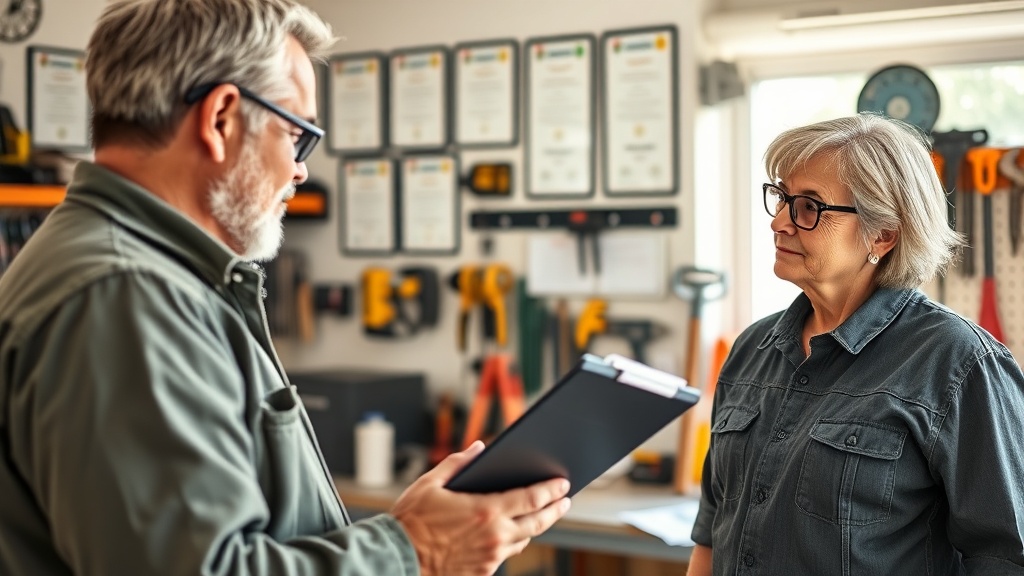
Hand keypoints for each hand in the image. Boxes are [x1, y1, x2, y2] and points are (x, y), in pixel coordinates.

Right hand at [390, 441, 570, 575]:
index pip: (531, 498)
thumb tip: (479, 448)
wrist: (397, 559)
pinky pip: (504, 555)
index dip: (551, 490)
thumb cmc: (410, 521)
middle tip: (565, 500)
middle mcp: (494, 536)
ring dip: (535, 527)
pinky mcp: (482, 573)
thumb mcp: (430, 484)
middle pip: (538, 522)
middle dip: (555, 509)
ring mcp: (490, 557)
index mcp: (485, 510)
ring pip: (524, 540)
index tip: (563, 483)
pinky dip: (510, 542)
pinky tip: (509, 533)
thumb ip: (458, 463)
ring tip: (540, 515)